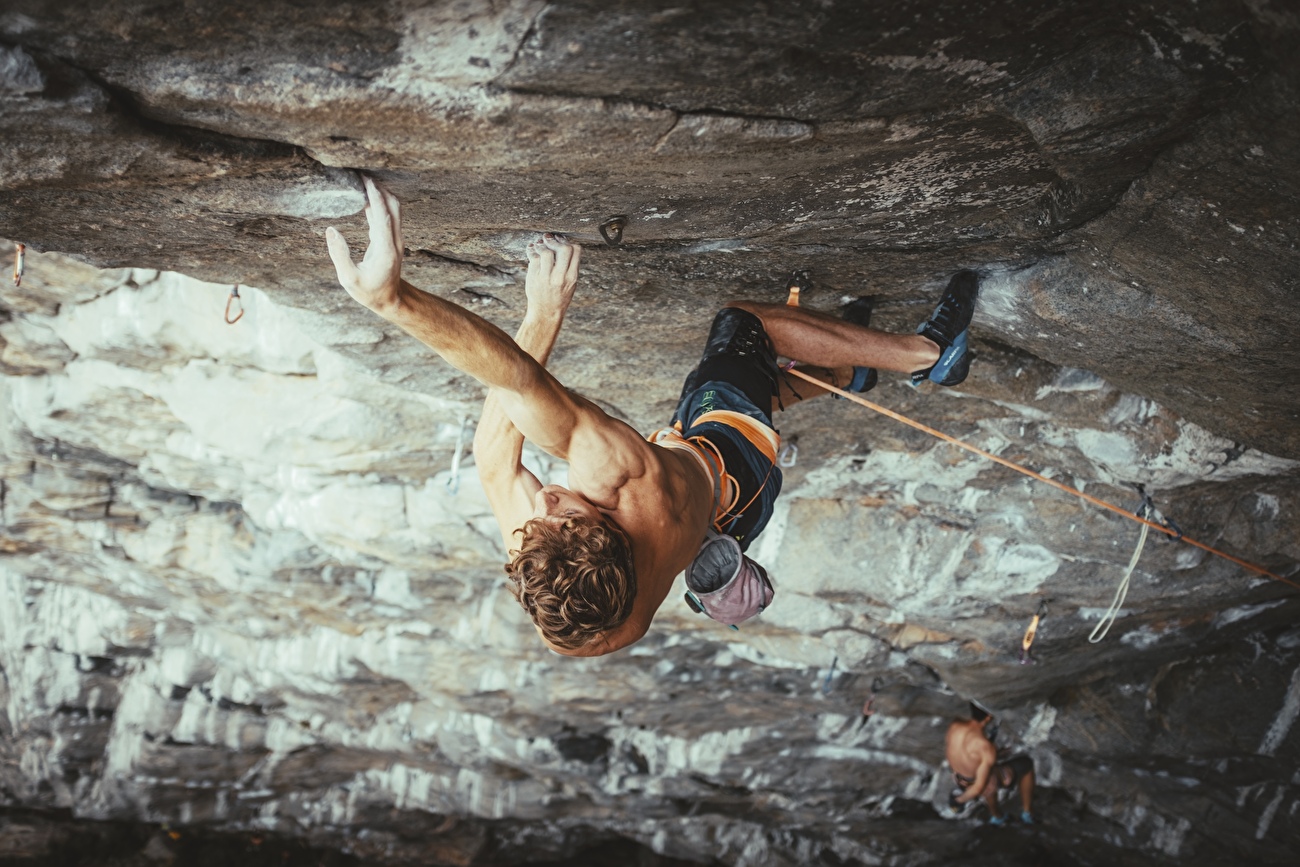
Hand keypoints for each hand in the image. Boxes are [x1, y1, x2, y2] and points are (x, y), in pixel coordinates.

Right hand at [326, 176, 403, 314]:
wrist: (390, 300)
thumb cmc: (369, 292)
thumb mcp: (349, 279)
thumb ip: (339, 254)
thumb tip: (330, 230)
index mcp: (386, 249)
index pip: (383, 216)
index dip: (375, 196)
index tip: (365, 180)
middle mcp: (395, 241)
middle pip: (393, 206)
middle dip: (379, 189)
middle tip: (361, 174)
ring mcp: (396, 240)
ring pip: (394, 209)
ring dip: (381, 193)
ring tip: (363, 180)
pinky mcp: (392, 239)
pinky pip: (388, 215)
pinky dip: (379, 203)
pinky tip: (365, 196)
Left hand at [524, 233, 580, 318]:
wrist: (545, 313)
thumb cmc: (559, 296)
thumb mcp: (571, 283)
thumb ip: (569, 266)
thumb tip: (562, 243)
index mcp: (572, 277)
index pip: (575, 250)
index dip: (567, 241)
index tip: (560, 240)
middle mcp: (561, 277)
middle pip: (563, 249)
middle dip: (555, 240)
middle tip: (549, 238)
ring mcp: (546, 277)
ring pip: (546, 252)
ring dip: (541, 245)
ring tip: (539, 244)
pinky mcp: (534, 277)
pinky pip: (533, 258)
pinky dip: (532, 250)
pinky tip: (532, 249)